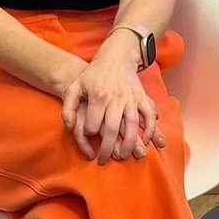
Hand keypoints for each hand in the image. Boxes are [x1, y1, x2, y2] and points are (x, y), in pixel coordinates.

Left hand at [58, 39, 162, 163]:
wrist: (115, 57)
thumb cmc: (92, 75)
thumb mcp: (75, 87)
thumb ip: (68, 107)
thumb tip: (70, 127)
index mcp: (98, 96)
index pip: (93, 124)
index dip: (89, 133)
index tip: (88, 135)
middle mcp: (115, 98)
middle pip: (112, 129)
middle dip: (108, 148)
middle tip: (103, 160)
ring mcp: (131, 98)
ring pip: (132, 125)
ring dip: (130, 144)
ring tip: (124, 156)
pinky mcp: (142, 97)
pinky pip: (150, 115)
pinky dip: (150, 129)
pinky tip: (147, 141)